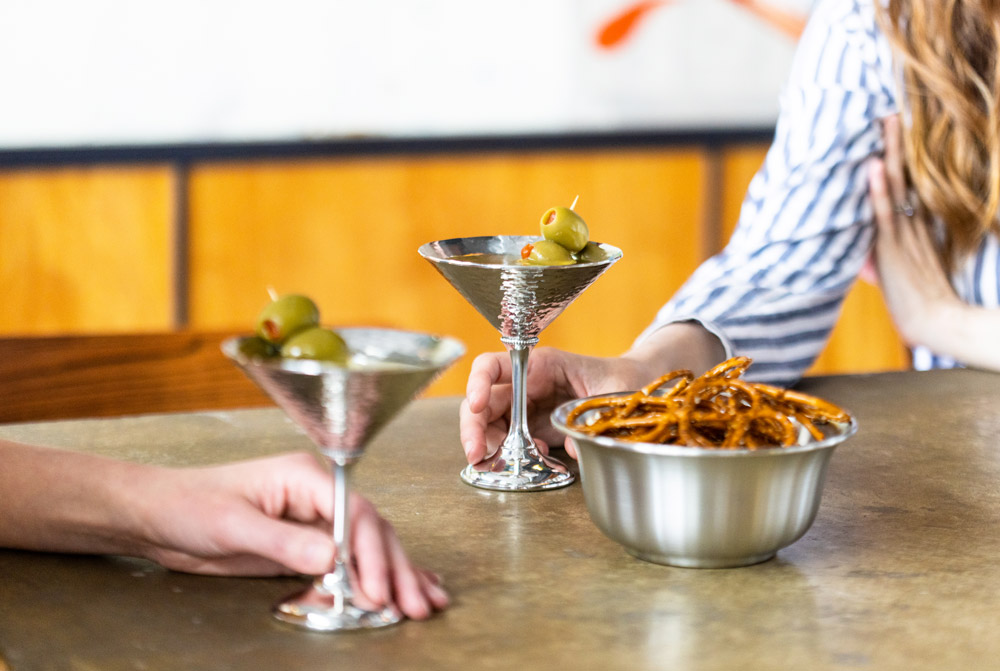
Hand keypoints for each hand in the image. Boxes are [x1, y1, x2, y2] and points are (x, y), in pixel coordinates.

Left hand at [134, 452, 447, 619]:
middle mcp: (318, 495)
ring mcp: (315, 521)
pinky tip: (402, 589)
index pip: (353, 512)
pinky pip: (349, 561)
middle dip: (395, 568)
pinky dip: (376, 577)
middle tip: (413, 603)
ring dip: (396, 576)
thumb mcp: (234, 525)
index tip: (376, 587)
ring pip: (369, 547)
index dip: (370, 551)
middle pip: (371, 530)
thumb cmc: (189, 505)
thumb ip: (283, 541)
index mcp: (304, 477)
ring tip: (421, 603)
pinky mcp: (307, 546)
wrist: (161, 516)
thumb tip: (332, 557)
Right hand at [460, 348, 646, 462]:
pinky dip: (506, 455)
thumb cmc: (623, 379)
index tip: (476, 404)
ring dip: (488, 446)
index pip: (495, 365)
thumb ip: (593, 418)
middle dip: (473, 428)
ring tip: (501, 466)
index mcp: (542, 365)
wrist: (633, 388)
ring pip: (489, 424)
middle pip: (484, 401)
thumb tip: (572, 448)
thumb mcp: (613, 392)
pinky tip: (523, 464)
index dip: (478, 382)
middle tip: (476, 455)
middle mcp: (526, 385)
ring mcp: (527, 407)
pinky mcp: (532, 427)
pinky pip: (507, 440)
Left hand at [867, 115, 959, 347]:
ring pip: (894, 185)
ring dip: (887, 153)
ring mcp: (902, 232)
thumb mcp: (900, 269)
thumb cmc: (919, 299)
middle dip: (895, 143)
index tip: (893, 127)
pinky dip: (878, 190)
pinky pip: (886, 213)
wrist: (939, 320)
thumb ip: (882, 255)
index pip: (906, 181)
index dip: (898, 155)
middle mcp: (911, 222)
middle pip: (903, 173)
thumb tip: (866, 254)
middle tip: (889, 109)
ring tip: (884, 120)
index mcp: (915, 224)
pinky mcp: (893, 248)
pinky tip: (872, 167)